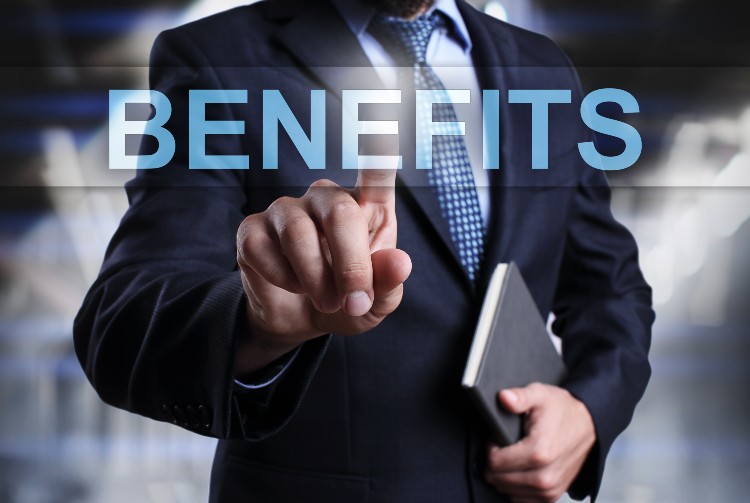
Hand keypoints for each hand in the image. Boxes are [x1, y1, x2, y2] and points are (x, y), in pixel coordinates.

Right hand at [234, 167, 410, 373]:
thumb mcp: (376, 303)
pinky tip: (294, 286)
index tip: (385, 121)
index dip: (379, 149)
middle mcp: (326, 198)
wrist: (301, 323)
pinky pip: (263, 250)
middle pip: (338, 212)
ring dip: (316, 279)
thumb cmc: (347, 301)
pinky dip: (283, 279)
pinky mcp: (252, 230)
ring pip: (298, 233)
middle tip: (354, 302)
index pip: (376, 172)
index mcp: (368, 207)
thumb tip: (399, 263)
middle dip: (350, 265)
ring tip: (328, 303)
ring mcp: (286, 210)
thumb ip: (389, 283)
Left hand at [484, 383, 595, 502]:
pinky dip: (515, 487)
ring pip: (506, 491)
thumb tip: (503, 397)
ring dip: (503, 476)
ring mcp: (549, 490)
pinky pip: (520, 500)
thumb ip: (520, 396)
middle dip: (494, 462)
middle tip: (505, 446)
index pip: (494, 461)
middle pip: (497, 478)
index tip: (499, 438)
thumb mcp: (540, 394)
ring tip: (513, 456)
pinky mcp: (552, 496)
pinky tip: (519, 470)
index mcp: (540, 452)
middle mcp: (545, 476)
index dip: (491, 447)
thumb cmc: (561, 410)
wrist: (588, 425)